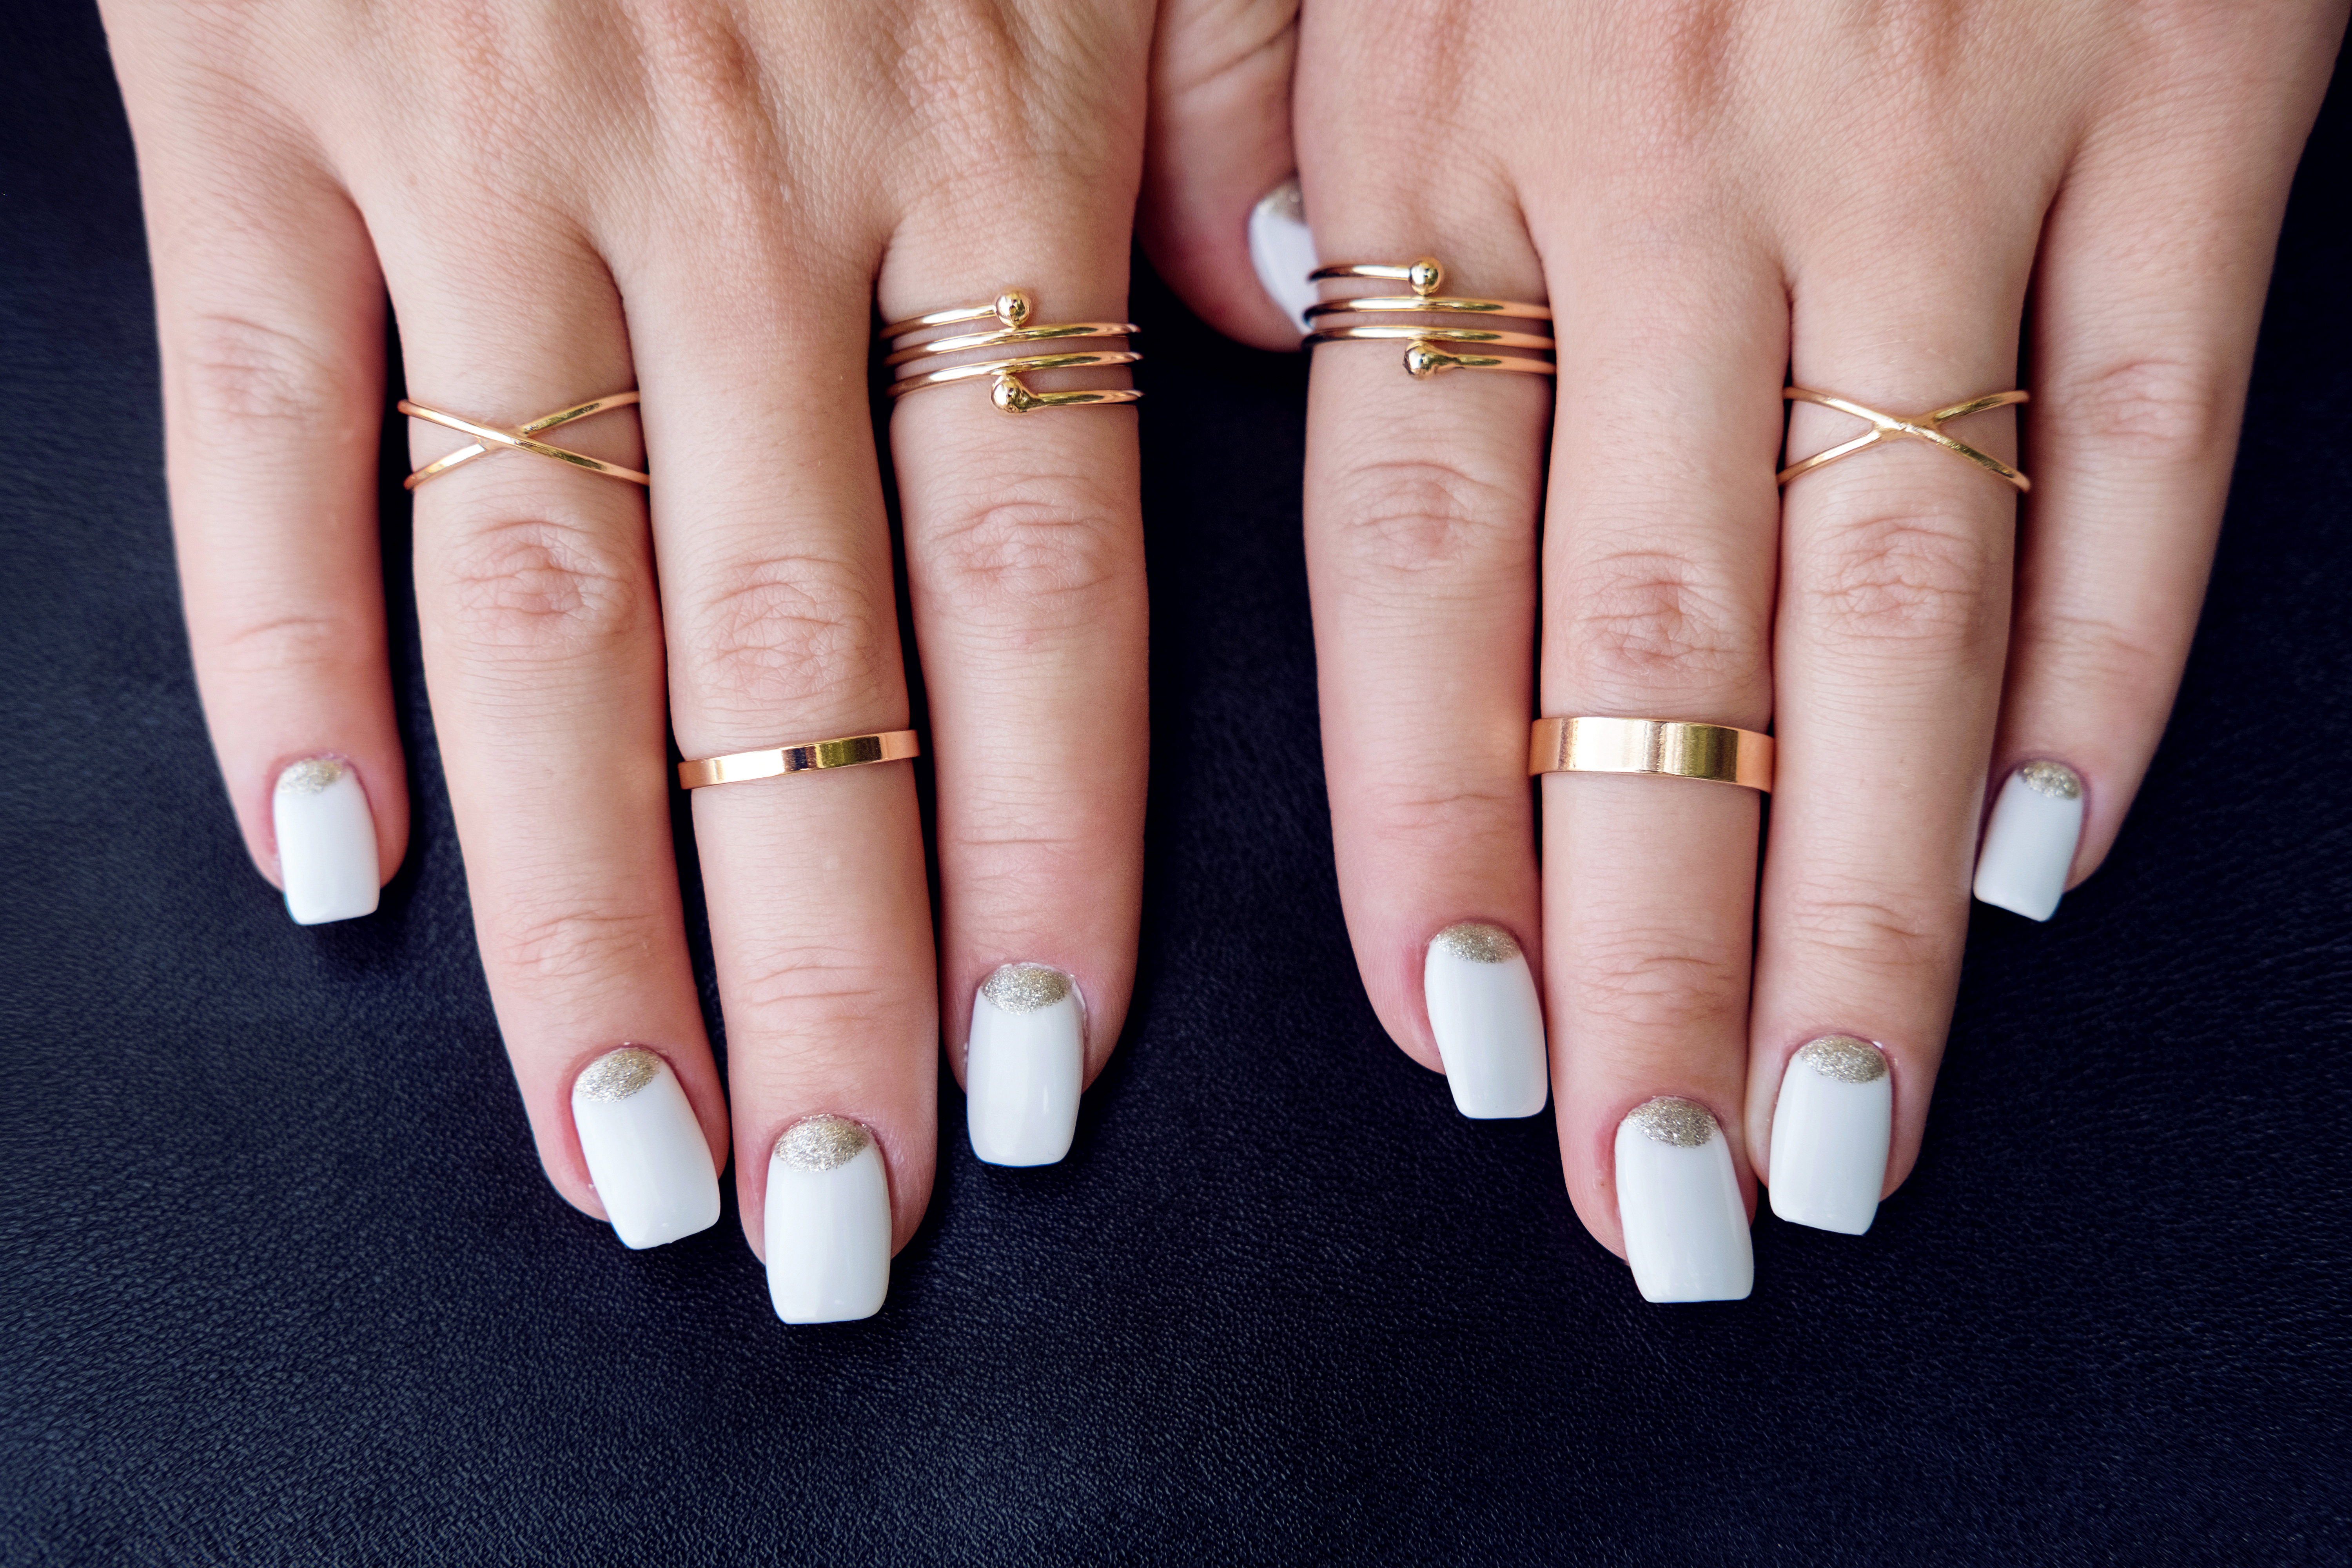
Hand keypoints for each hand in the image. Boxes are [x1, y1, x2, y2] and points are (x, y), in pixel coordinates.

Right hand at [104, 0, 1154, 1316]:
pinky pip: (263, 427)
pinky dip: (277, 647)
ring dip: (580, 909)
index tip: (1041, 1066)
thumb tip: (1253, 312)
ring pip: (544, 615)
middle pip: (790, 667)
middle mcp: (737, 187)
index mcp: (972, 129)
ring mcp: (483, 157)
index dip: (1038, 851)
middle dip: (818, 963)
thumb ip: (1202, 84)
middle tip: (835, 1203)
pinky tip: (334, 862)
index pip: (1032, 587)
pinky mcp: (254, 98)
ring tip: (630, 1140)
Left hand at [1148, 0, 2345, 1295]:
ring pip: (1892, 609)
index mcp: (1452, 129)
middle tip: (1658, 1193)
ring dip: (1868, 902)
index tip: (1455, 1045)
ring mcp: (1947, 140)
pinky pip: (2150, 434)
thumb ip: (1271, 106)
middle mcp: (1686, 166)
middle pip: (1654, 657)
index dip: (1435, 830)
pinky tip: (2039, 862)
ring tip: (1834, 1124)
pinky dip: (2110, 659)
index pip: (1418, 569)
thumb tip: (1250, 330)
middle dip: (1653, 954)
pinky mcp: (2188, 83)